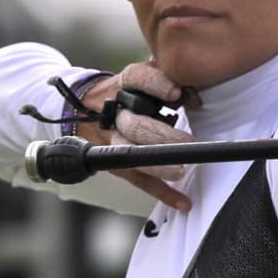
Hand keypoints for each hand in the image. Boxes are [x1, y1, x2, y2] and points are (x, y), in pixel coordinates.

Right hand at [77, 60, 199, 210]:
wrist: (83, 104)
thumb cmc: (130, 88)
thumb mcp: (148, 74)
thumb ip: (172, 79)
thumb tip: (194, 98)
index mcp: (127, 82)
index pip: (139, 79)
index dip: (158, 85)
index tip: (177, 94)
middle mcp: (117, 111)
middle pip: (136, 125)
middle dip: (164, 136)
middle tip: (189, 143)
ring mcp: (113, 138)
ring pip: (132, 154)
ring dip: (159, 166)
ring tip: (181, 170)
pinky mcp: (116, 161)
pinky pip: (139, 179)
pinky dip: (162, 192)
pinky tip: (182, 202)